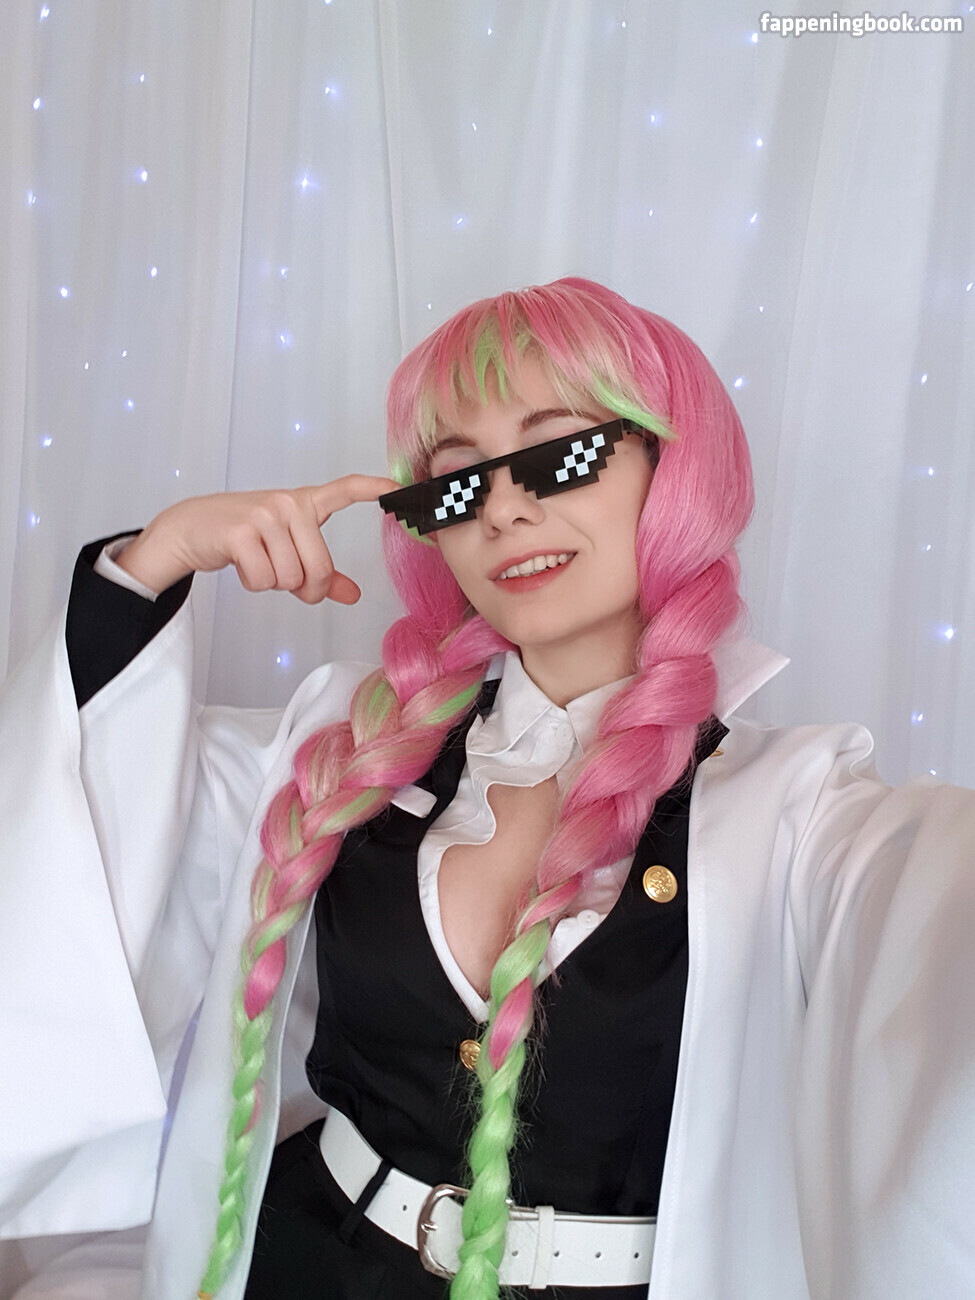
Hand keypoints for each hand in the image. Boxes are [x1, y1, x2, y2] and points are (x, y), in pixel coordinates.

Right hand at [115, 476, 400, 603]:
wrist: (191, 527)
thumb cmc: (246, 538)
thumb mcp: (287, 549)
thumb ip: (322, 572)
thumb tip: (353, 595)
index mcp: (305, 503)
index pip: (344, 490)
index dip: (373, 489)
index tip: (399, 487)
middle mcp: (288, 503)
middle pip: (319, 569)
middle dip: (304, 588)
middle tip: (286, 580)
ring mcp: (265, 515)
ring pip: (290, 578)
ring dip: (274, 584)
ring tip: (258, 563)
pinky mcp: (241, 532)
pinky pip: (264, 579)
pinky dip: (254, 583)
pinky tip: (242, 564)